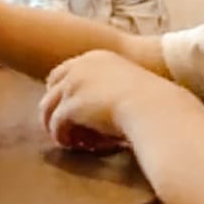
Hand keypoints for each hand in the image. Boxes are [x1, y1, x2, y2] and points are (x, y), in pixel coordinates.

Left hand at [40, 50, 194, 150]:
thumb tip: (102, 110)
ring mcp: (73, 85)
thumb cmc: (150, 102)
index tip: (70, 110)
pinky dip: (63, 136)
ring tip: (71, 140)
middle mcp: (80, 66)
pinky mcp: (70, 106)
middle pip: (51, 88)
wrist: (154, 108)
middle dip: (54, 108)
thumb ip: (110, 89)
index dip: (63, 92)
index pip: (64, 72)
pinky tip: (76, 145)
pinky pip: (56, 125)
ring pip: (49, 108)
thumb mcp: (128, 85)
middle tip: (66, 128)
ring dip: (57, 125)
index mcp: (96, 58)